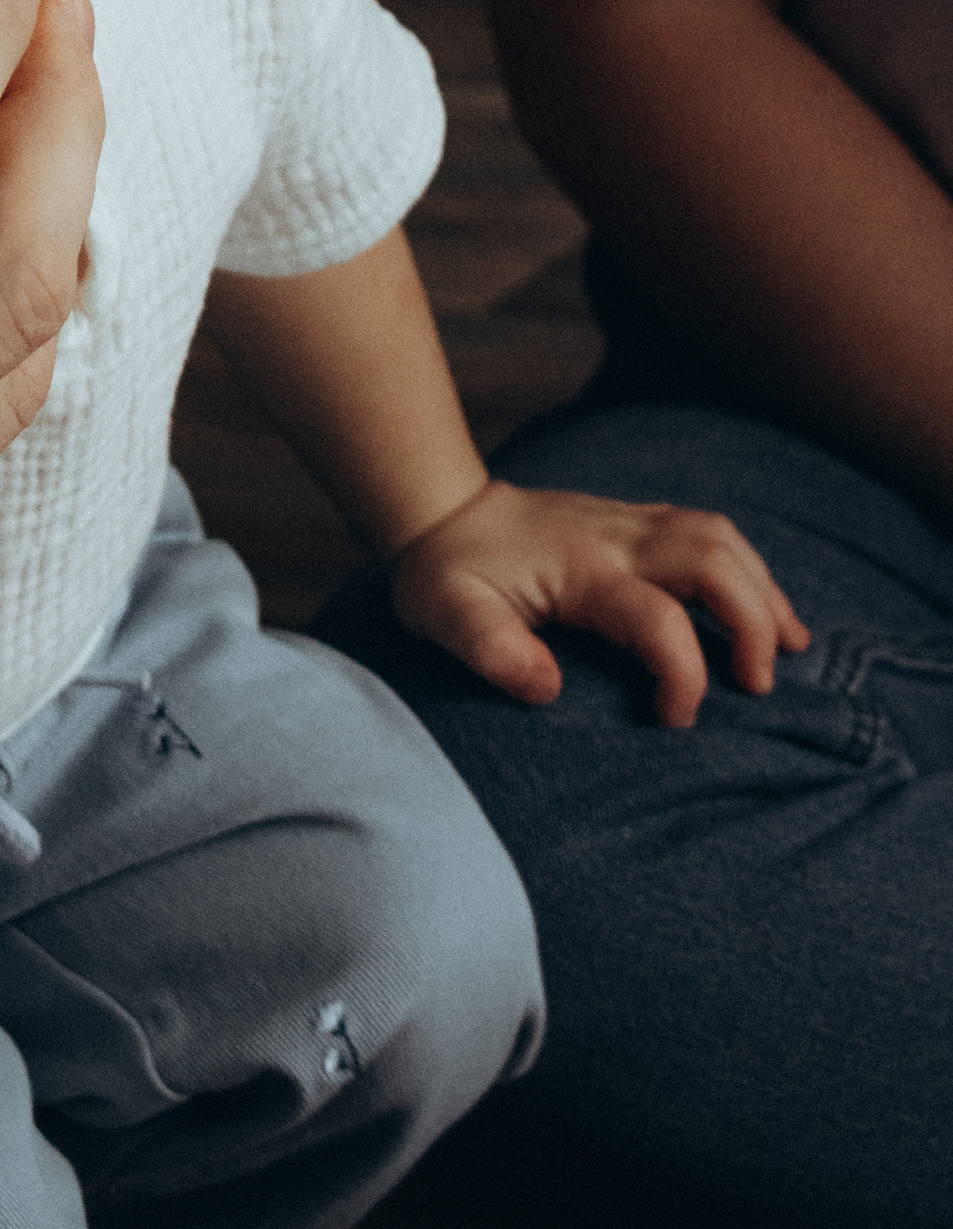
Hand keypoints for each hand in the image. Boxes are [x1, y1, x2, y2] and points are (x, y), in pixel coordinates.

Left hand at [389, 477, 809, 725]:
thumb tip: (547, 690)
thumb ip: (491, 651)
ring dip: (762, 592)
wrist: (440, 507)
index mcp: (580, 568)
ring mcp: (630, 522)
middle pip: (713, 560)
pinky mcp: (636, 521)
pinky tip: (768, 610)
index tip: (673, 721)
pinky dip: (749, 571)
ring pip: (722, 539)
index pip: (658, 617)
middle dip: (752, 622)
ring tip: (789, 650)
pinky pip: (712, 534)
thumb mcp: (446, 615)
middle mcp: (617, 537)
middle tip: (758, 686)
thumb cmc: (446, 573)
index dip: (681, 674)